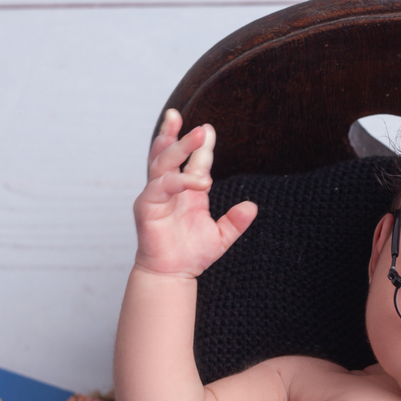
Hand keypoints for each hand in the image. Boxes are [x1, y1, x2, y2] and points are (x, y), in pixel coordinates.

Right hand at [132, 109, 257, 277]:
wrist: (173, 274)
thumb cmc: (192, 255)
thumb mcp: (221, 236)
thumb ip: (236, 221)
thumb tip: (252, 206)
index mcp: (188, 191)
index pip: (193, 161)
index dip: (201, 146)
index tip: (209, 129)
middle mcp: (170, 188)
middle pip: (170, 153)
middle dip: (182, 136)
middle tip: (201, 125)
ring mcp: (156, 194)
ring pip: (163, 162)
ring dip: (179, 146)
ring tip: (198, 134)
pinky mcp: (147, 205)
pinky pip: (161, 186)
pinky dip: (179, 180)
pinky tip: (198, 181)